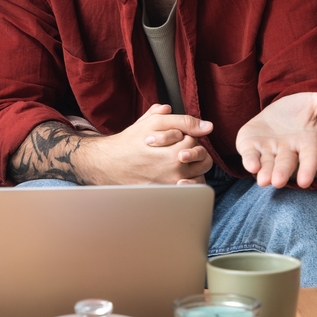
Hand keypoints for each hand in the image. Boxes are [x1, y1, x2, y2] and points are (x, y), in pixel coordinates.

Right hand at [81, 104, 213, 184]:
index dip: (186, 135)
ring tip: (178, 162)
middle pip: (201, 159)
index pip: (195, 141)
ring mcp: (171, 186)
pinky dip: (189, 184)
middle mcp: (174, 173)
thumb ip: (181, 120)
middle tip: (177, 149)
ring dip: (193, 168)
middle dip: (192, 151)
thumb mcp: (153, 122)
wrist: (108, 163)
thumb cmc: (131, 142)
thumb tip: (207, 126)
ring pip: (199, 177)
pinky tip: (177, 175)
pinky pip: (189, 191)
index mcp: (174, 153)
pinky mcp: (165, 196)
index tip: (175, 137)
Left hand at [236, 91, 316, 189]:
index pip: (309, 158)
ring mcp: (268, 150)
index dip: (307, 169)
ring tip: (263, 180)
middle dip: (282, 172)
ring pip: (267, 164)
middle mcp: (287, 152)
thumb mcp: (316, 104)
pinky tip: (250, 166)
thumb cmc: (301, 111)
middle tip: (278, 182)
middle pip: (286, 164)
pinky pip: (250, 154)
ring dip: (265, 172)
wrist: (279, 112)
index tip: (304, 182)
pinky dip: (250, 160)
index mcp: (306, 144)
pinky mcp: (250, 145)